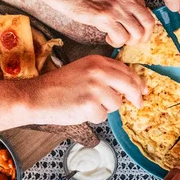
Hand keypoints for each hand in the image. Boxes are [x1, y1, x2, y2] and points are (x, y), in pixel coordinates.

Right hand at [30, 55, 145, 124]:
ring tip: (86, 104)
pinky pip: (103, 116)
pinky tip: (79, 111)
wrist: (36, 96)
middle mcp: (99, 71)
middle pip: (130, 85)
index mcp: (98, 61)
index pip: (126, 71)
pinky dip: (93, 118)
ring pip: (116, 104)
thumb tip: (129, 86)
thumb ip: (105, 74)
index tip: (143, 90)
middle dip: (136, 96)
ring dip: (105, 108)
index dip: (137, 82)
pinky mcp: (90, 105)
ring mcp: (95, 88)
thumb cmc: (58, 86)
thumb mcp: (83, 70)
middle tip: (138, 103)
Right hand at [39, 0, 154, 47]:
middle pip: (148, 22)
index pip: (146, 10)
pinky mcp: (106, 17)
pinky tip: (108, 38)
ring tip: (117, 38)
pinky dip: (116, 42)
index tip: (135, 31)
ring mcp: (117, 6)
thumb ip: (123, 0)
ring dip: (129, 41)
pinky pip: (122, 38)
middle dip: (143, 36)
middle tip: (133, 41)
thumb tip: (131, 19)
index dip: (142, 25)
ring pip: (137, 33)